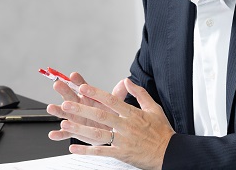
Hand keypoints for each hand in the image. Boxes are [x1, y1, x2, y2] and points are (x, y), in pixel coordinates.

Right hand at [46, 72, 112, 133]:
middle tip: (57, 84)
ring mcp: (75, 118)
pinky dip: (59, 134)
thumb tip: (125, 81)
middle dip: (63, 90)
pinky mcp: (74, 131)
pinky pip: (65, 133)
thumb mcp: (115, 103)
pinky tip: (53, 134)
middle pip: (70, 96)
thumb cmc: (109, 114)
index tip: (73, 75)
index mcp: (88, 96)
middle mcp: (79, 105)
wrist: (109, 131)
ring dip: (57, 110)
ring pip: (64, 113)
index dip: (78, 80)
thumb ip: (118, 93)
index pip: (82, 85)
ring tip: (51, 108)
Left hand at [50, 78, 174, 169]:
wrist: (169, 152)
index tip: (83, 88)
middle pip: (100, 115)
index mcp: (133, 114)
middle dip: (82, 109)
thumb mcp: (154, 108)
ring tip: (65, 123)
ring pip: (97, 133)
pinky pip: (101, 151)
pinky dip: (86, 150)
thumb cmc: (162, 131)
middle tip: (66, 103)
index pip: (111, 100)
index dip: (96, 93)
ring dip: (80, 128)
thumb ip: (139, 93)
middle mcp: (126, 126)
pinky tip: (74, 147)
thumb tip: (127, 80)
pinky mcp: (121, 153)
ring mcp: (123, 140)